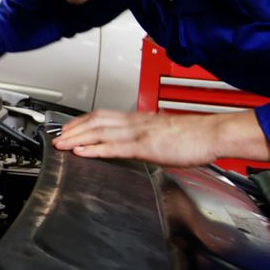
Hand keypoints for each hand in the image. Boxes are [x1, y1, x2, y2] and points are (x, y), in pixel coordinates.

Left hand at [52, 110, 269, 165]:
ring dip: (77, 138)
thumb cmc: (193, 135)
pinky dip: (95, 149)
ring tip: (61, 145)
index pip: (102, 116)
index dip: (81, 121)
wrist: (213, 134)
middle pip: (95, 122)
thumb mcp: (161, 133)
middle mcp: (134, 123)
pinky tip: (83, 152)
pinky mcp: (146, 146)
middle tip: (56, 137)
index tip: (67, 128)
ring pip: (100, 132)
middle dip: (72, 129)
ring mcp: (139, 133)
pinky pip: (115, 147)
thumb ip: (144, 137)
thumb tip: (133, 144)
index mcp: (138, 119)